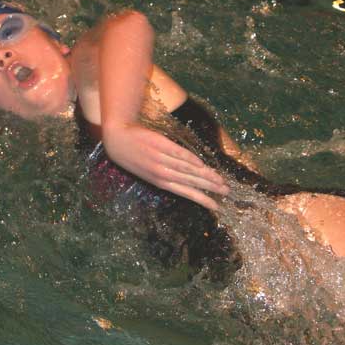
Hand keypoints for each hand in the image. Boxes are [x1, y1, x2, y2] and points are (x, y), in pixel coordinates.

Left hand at [102, 123, 228, 209]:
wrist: (118, 139)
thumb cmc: (133, 156)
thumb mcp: (146, 172)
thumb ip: (164, 176)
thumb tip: (184, 180)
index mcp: (159, 182)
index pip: (185, 193)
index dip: (201, 199)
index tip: (216, 206)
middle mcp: (162, 173)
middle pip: (191, 182)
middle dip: (210, 187)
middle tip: (226, 191)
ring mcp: (162, 159)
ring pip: (188, 169)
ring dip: (206, 175)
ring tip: (221, 180)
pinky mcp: (161, 145)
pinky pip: (180, 154)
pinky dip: (192, 160)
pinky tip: (202, 164)